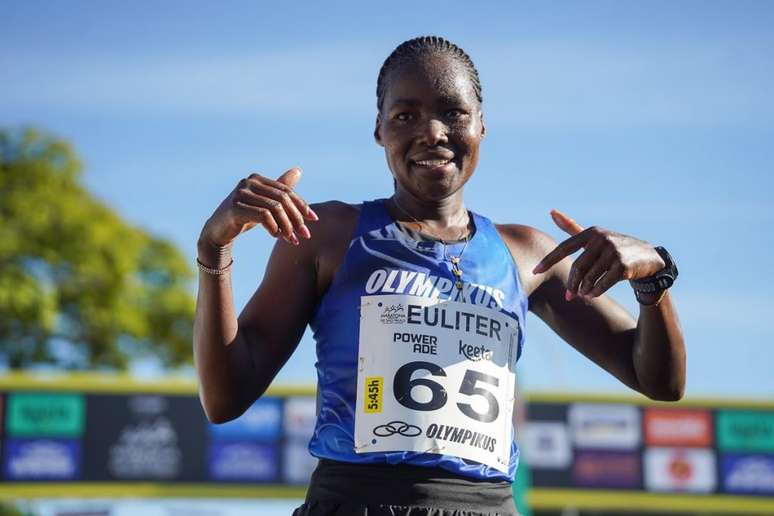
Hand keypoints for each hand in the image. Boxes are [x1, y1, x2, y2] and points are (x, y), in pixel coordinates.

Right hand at [200, 167, 317, 247]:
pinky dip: (274, 227)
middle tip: (304, 235)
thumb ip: (279, 189)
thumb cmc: (243, 217)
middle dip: (296, 219)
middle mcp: (249, 182)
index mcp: (257, 179)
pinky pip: (263, 216)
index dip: (302, 205)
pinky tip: (276, 235)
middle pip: (283, 199)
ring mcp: (241, 193)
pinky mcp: (235, 207)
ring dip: (286, 226)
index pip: (286, 191)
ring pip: (275, 209)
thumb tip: (298, 170)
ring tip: (291, 239)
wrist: (217, 232)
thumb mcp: (264, 204)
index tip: (314, 220)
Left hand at [531, 209, 665, 300]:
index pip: (564, 247)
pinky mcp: (623, 266)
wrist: (649, 258)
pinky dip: (595, 292)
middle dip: (571, 284)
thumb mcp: (594, 236)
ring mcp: (613, 252)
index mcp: (592, 232)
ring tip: (582, 295)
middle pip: (577, 267)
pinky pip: (602, 284)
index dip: (549, 260)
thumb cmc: (614, 248)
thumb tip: (552, 211)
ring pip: (589, 277)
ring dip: (583, 290)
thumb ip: (572, 227)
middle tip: (568, 296)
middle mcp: (602, 239)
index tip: (534, 271)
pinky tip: (591, 296)